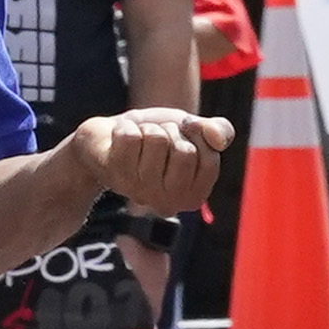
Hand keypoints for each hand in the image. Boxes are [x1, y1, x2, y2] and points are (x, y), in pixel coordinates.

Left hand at [73, 106, 229, 217]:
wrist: (109, 137)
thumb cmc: (157, 137)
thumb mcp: (193, 131)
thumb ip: (218, 132)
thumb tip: (219, 140)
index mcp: (194, 196)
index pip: (210, 159)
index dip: (198, 134)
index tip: (184, 135)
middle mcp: (169, 201)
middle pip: (184, 151)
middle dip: (171, 131)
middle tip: (157, 138)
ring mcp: (140, 190)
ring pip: (156, 139)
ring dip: (147, 128)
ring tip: (139, 140)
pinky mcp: (114, 173)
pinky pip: (130, 136)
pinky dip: (125, 127)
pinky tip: (119, 140)